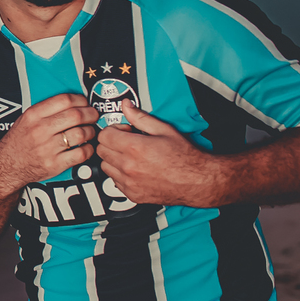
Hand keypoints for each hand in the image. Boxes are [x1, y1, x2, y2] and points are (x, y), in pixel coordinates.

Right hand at [0, 93, 100, 194]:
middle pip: (76, 116)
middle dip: (91, 114)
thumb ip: (46, 109)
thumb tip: (73, 102)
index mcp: (33, 115)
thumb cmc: (19, 141)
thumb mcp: (26, 119)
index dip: (81, 99)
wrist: (7, 165)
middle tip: (94, 115)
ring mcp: (48, 148)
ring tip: (90, 131)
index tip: (85, 102)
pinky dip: (89, 149)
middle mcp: (40, 130)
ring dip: (91, 131)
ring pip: (81, 134)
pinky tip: (86, 146)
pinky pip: (81, 154)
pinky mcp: (55, 164)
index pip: (64, 100)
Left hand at [97, 100, 222, 206]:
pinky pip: (114, 182)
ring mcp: (129, 183)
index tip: (124, 131)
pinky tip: (135, 169)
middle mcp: (129, 167)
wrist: (197, 181)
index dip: (113, 130)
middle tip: (126, 142)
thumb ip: (140, 117)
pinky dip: (120, 174)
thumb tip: (126, 106)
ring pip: (105, 166)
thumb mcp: (164, 130)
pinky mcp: (132, 194)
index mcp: (134, 148)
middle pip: (101, 150)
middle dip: (111, 143)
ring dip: (113, 159)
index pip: (104, 136)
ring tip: (131, 156)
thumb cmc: (185, 157)